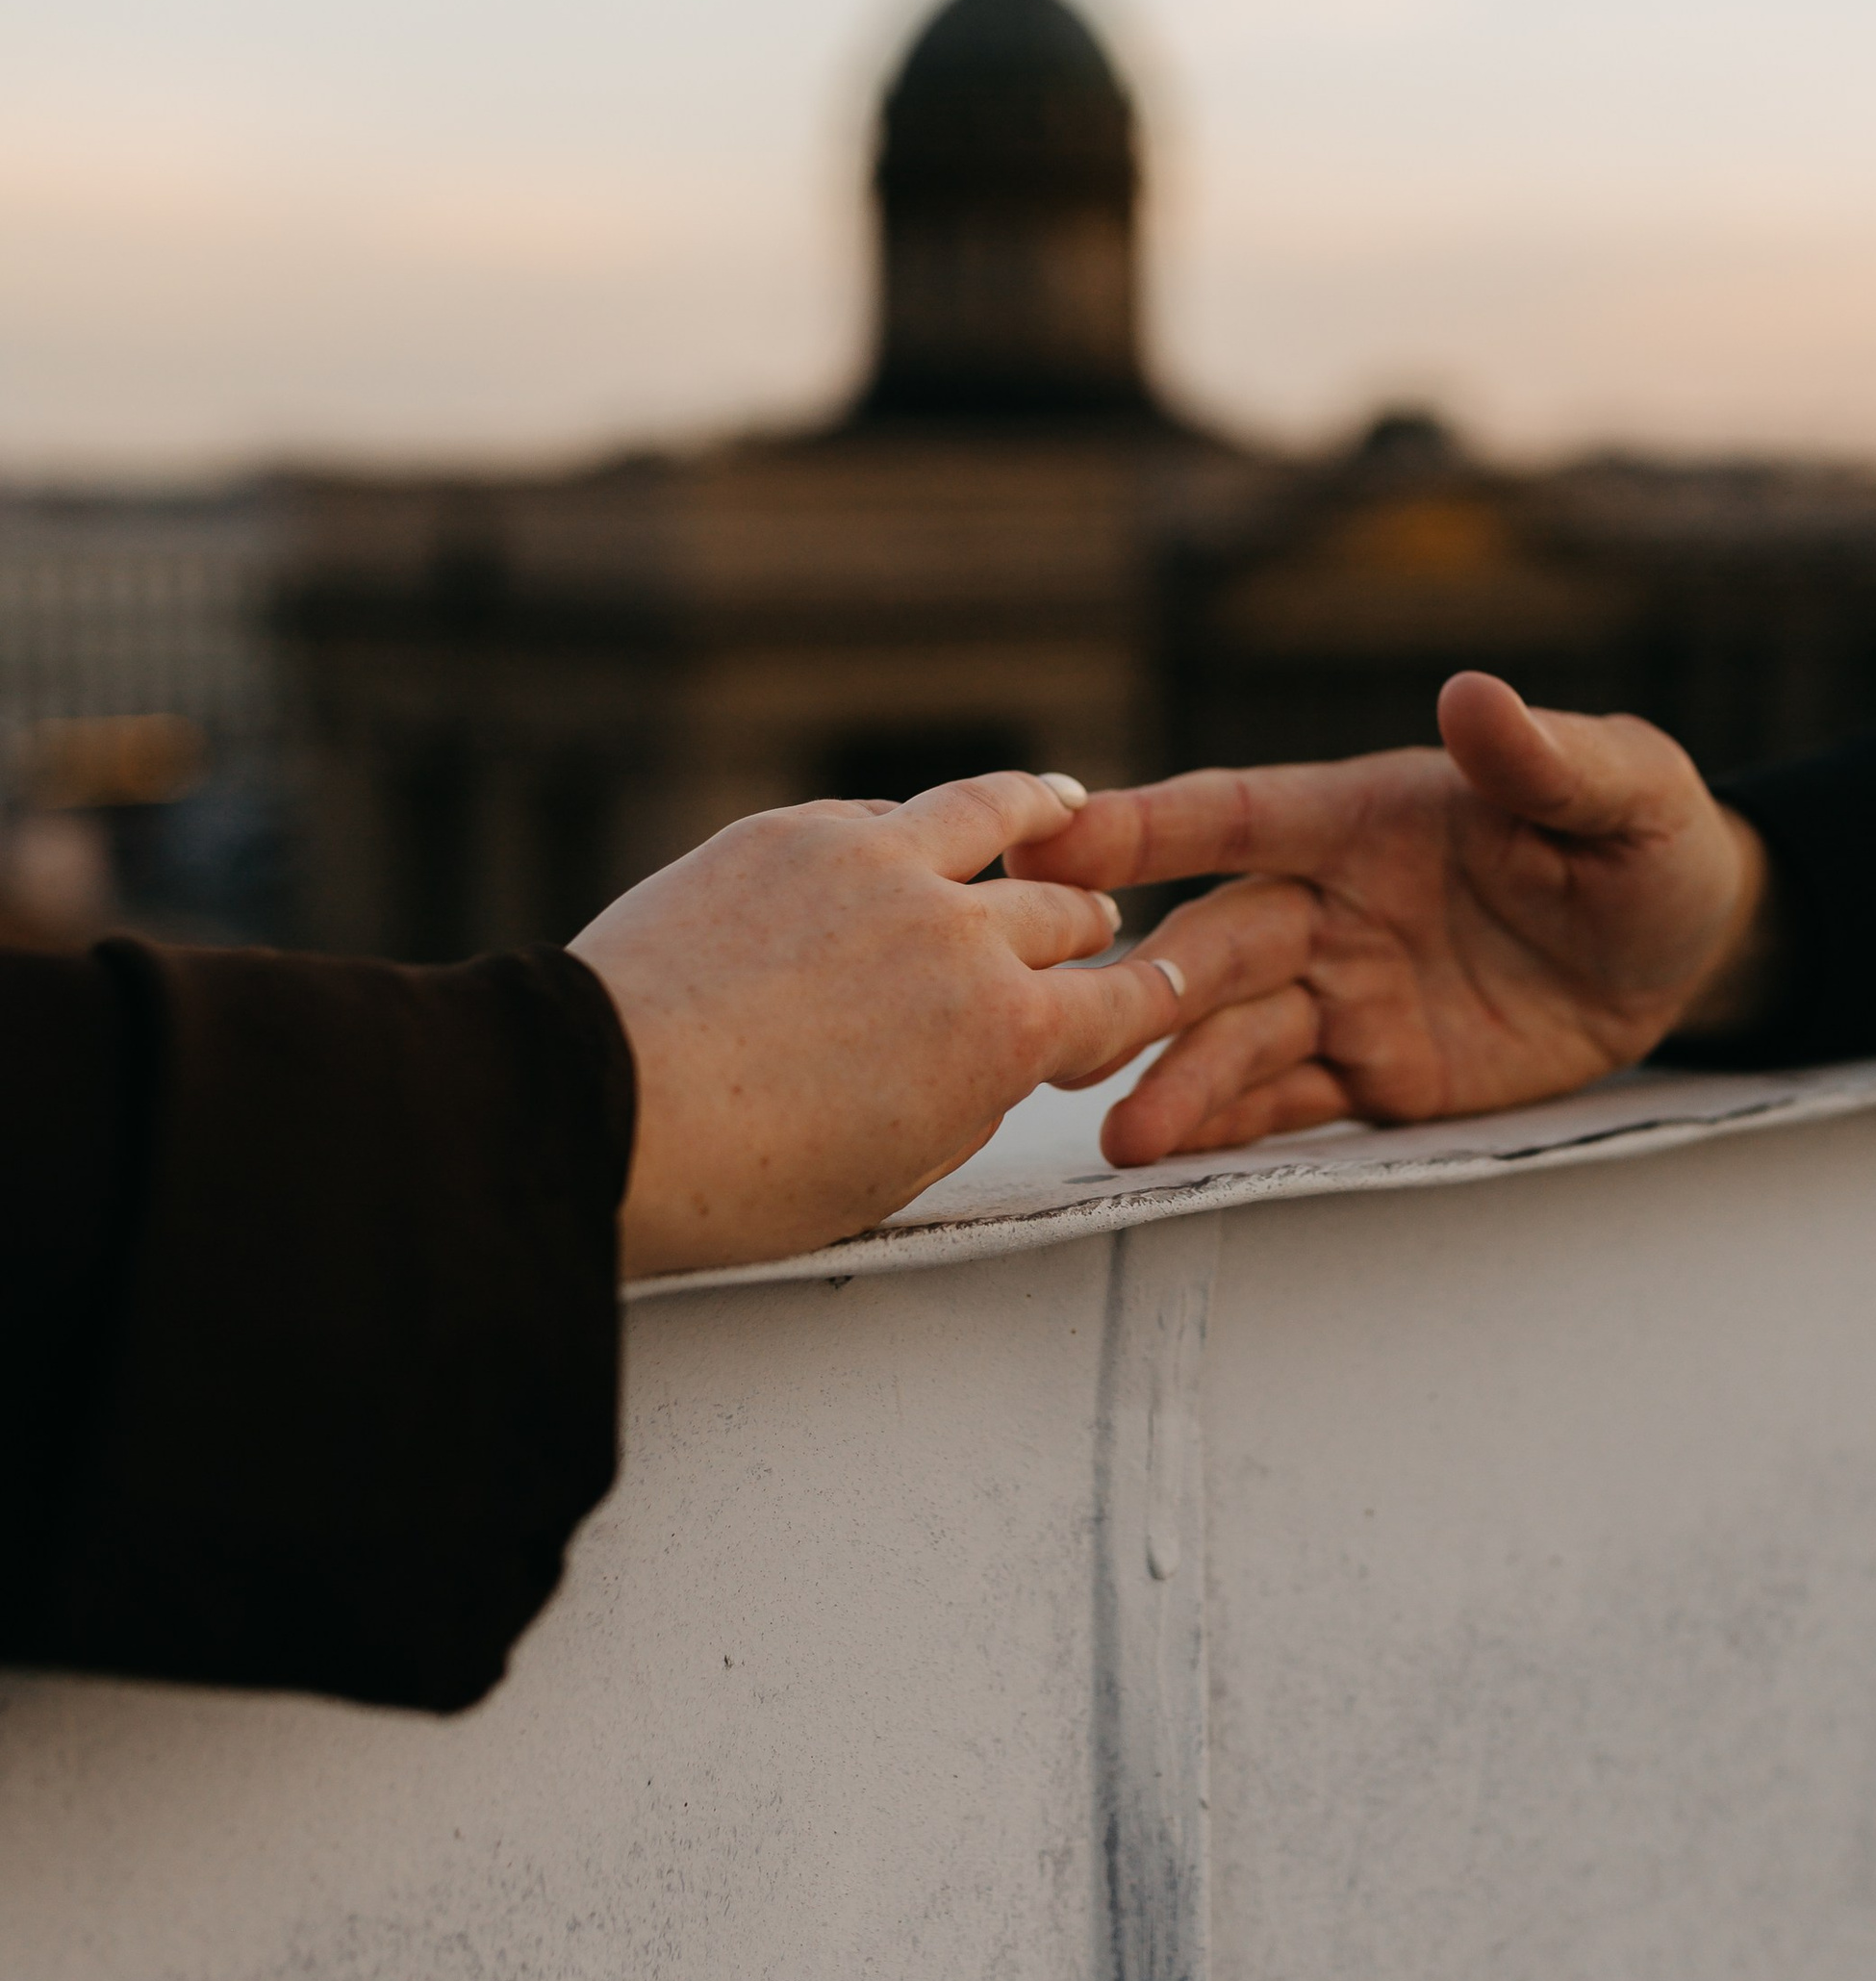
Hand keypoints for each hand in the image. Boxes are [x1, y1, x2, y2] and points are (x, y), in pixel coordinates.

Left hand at [573, 771, 1189, 1275]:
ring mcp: (875, 863)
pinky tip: (912, 824)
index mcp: (1002, 1033)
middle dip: (1085, 924)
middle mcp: (958, 931)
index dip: (1150, 998)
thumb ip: (962, 1099)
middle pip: (1060, 910)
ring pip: (990, 812)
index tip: (1167, 987)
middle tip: (1093, 926)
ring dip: (1037, 814)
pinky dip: (911, 825)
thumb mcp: (894, 1173)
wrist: (604, 1105)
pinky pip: (879, 814)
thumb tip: (974, 1061)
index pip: (1119, 1003)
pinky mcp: (790, 831)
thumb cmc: (733, 1174)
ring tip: (1059, 806)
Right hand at [1008, 672, 1779, 1166]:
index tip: (1057, 838)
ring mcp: (1347, 993)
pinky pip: (1289, 1102)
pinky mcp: (1375, 1072)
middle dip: (1144, 982)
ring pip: (1237, 1034)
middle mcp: (1335, 903)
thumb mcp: (1629, 790)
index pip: (1243, 815)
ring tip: (1122, 1135)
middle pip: (1220, 941)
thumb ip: (1547, 760)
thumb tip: (1475, 696)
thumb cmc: (1649, 842)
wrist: (1688, 953)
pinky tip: (1173, 1158)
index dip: (1150, 825)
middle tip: (1067, 1020)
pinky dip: (1231, 1128)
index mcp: (1369, 816)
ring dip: (1177, 1078)